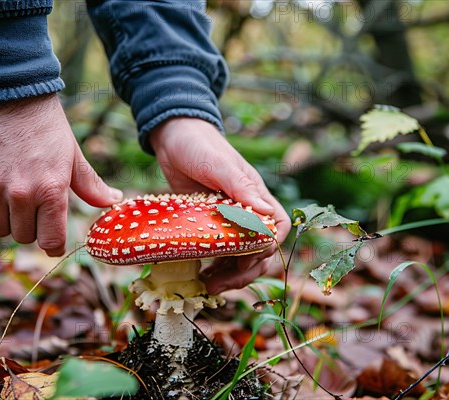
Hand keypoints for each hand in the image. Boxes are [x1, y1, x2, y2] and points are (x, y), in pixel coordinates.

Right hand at [0, 94, 121, 255]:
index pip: (50, 241)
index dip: (54, 245)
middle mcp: (21, 194)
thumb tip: (113, 201)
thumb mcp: (73, 156)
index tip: (55, 243)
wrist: (12, 94)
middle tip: (37, 213)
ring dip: (8, 221)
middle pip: (23, 238)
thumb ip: (91, 185)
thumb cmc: (48, 127)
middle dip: (32, 230)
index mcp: (51, 190)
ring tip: (17, 203)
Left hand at [149, 117, 290, 293]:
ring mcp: (226, 220)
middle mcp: (245, 211)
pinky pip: (217, 252)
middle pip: (259, 250)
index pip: (276, 228)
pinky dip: (213, 266)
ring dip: (229, 274)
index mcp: (255, 195)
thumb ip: (240, 186)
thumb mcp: (219, 164)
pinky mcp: (207, 225)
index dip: (266, 249)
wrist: (172, 136)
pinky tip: (200, 274)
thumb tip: (266, 212)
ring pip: (239, 256)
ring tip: (208, 286)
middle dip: (244, 271)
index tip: (246, 260)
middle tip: (218, 284)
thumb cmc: (199, 144)